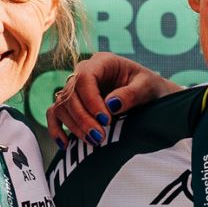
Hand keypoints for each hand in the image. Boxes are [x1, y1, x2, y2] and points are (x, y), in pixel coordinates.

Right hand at [48, 52, 179, 144]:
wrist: (152, 97)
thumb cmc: (150, 88)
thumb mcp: (147, 87)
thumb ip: (131, 94)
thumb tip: (111, 105)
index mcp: (103, 62)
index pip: (84, 78)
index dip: (91, 100)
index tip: (106, 120)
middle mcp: (85, 72)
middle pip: (70, 94)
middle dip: (83, 118)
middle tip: (100, 137)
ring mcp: (76, 88)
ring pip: (62, 105)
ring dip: (74, 126)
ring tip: (94, 142)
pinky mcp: (72, 104)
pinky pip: (55, 114)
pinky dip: (56, 128)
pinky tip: (65, 144)